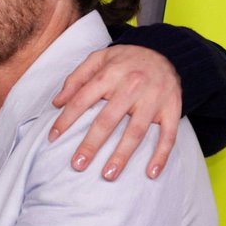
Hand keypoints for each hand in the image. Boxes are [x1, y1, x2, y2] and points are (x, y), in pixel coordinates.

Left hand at [49, 44, 180, 179]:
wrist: (166, 51)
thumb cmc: (125, 59)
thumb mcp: (98, 58)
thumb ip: (76, 78)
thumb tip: (56, 102)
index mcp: (110, 74)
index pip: (82, 100)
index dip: (65, 119)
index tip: (53, 137)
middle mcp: (131, 86)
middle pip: (107, 120)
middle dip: (91, 144)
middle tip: (78, 165)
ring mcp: (153, 99)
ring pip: (136, 131)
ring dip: (122, 155)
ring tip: (108, 174)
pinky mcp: (172, 108)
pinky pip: (168, 135)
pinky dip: (161, 155)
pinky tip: (151, 173)